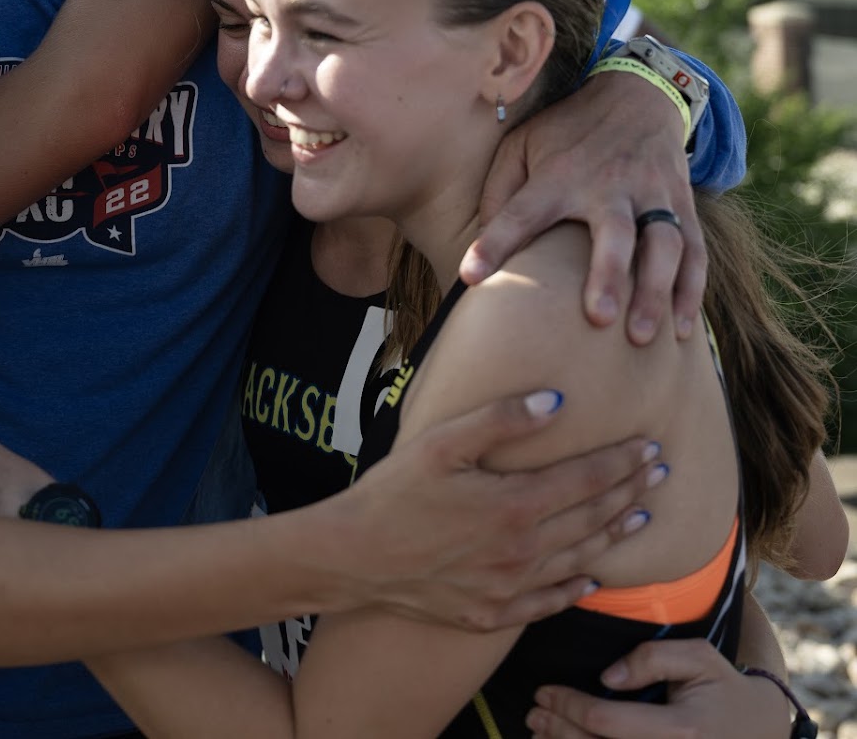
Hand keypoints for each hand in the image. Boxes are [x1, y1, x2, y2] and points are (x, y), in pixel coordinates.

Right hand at [325, 390, 663, 630]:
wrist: (353, 557)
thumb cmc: (392, 493)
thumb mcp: (440, 443)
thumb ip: (500, 419)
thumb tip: (557, 402)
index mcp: (513, 504)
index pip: (586, 479)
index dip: (622, 461)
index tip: (651, 447)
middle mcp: (522, 551)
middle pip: (592, 518)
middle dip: (630, 491)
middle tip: (661, 473)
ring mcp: (509, 588)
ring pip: (579, 558)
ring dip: (614, 534)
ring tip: (641, 515)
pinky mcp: (491, 613)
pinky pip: (548, 602)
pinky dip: (576, 587)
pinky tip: (592, 578)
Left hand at [462, 69, 706, 344]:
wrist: (636, 96)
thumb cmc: (565, 133)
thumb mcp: (521, 145)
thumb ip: (499, 192)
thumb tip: (477, 247)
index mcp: (559, 175)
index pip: (521, 212)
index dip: (495, 243)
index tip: (471, 277)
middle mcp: (609, 186)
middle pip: (615, 232)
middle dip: (609, 275)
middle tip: (599, 318)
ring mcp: (652, 195)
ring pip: (665, 245)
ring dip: (656, 292)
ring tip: (640, 337)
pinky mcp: (682, 204)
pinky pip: (696, 251)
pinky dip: (692, 291)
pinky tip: (682, 330)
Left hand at [527, 640, 794, 736]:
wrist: (761, 734)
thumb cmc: (724, 690)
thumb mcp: (699, 658)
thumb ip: (652, 658)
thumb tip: (607, 678)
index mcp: (681, 731)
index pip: (606, 720)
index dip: (567, 706)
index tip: (543, 692)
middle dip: (557, 731)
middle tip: (533, 714)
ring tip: (541, 733)